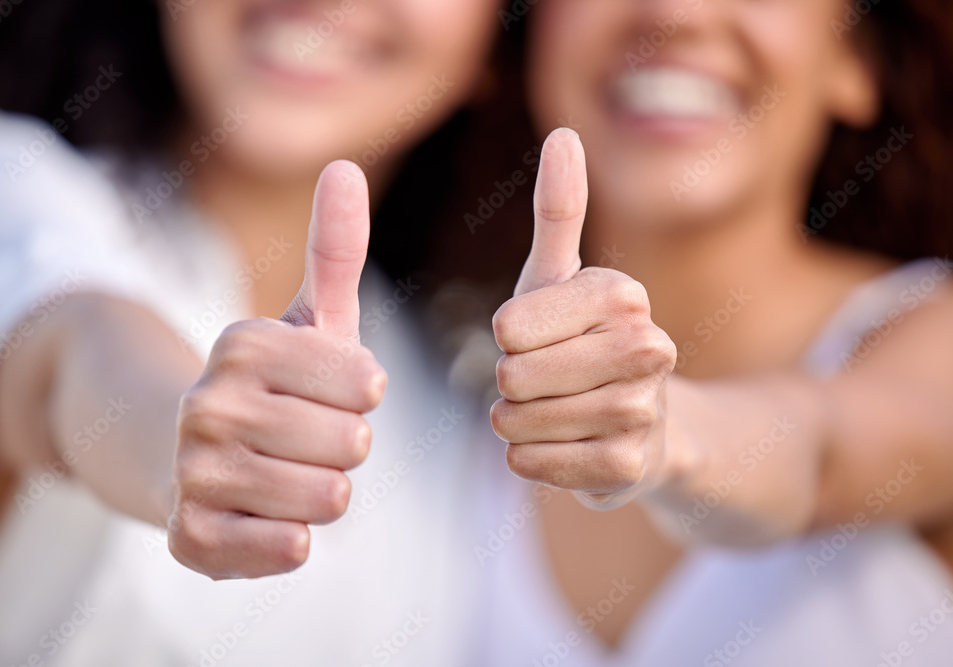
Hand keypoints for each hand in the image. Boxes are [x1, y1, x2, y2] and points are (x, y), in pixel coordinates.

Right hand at [168, 161, 386, 578]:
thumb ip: (334, 248)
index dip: (361, 397)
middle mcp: (209, 403)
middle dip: (346, 446)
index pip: (364, 385)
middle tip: (306, 438)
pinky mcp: (190, 536)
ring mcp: (193, 472)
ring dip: (327, 491)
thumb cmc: (275, 384)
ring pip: (326, 498)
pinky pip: (283, 549)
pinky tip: (272, 518)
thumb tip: (344, 167)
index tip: (332, 393)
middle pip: (352, 445)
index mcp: (244, 344)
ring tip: (292, 473)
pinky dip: (293, 538)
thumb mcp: (310, 317)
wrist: (187, 452)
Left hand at [490, 129, 677, 508]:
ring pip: (521, 423)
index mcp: (621, 294)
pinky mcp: (632, 466)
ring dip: (514, 424)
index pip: (509, 327)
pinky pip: (535, 464)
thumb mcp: (559, 278)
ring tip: (548, 413)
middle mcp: (646, 346)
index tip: (538, 338)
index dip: (508, 339)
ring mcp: (644, 409)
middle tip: (542, 381)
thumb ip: (559, 210)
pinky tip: (556, 446)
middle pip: (514, 376)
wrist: (643, 423)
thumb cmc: (581, 343)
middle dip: (509, 384)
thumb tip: (565, 135)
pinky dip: (528, 459)